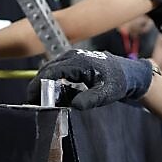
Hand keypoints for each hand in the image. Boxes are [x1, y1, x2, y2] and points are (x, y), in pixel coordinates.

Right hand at [27, 49, 152, 109]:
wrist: (129, 74)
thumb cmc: (119, 81)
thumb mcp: (106, 94)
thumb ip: (89, 100)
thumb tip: (74, 106)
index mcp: (78, 62)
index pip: (50, 72)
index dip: (38, 85)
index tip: (32, 98)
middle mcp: (73, 56)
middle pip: (47, 70)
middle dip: (39, 86)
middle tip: (35, 103)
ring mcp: (73, 57)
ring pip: (51, 70)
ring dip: (46, 84)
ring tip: (44, 101)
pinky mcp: (74, 62)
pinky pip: (59, 71)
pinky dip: (54, 82)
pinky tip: (57, 95)